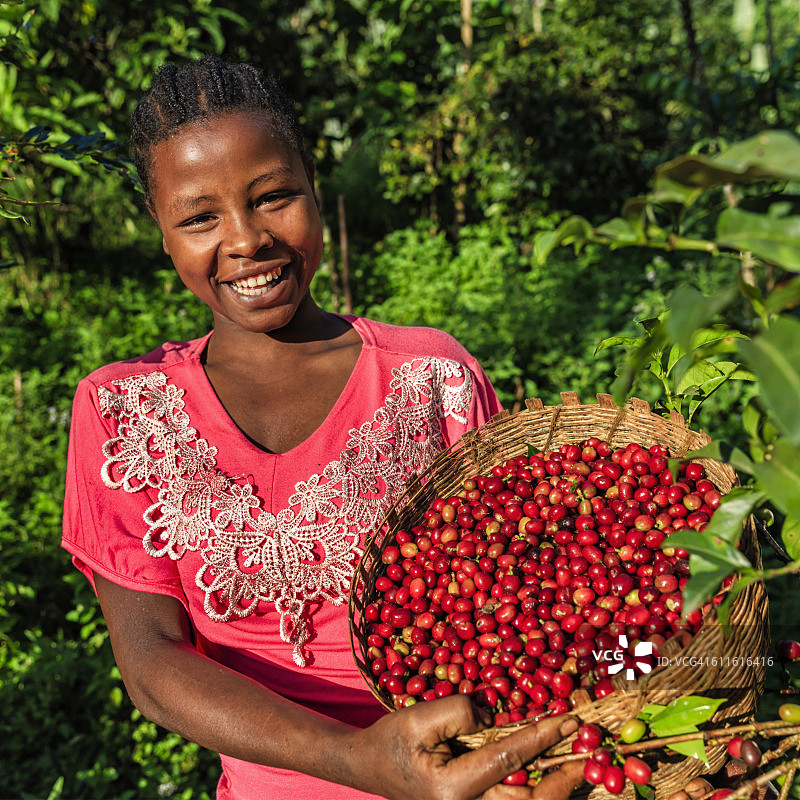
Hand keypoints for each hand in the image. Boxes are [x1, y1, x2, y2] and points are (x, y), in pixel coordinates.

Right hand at [351, 696, 584, 799]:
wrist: (370, 766)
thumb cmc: (392, 741)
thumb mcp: (420, 717)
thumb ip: (459, 711)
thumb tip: (496, 715)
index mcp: (453, 790)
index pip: (509, 759)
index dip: (541, 737)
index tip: (568, 719)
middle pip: (528, 799)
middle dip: (564, 779)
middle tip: (592, 755)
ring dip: (556, 787)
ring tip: (583, 763)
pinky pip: (513, 799)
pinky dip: (538, 787)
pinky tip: (556, 770)